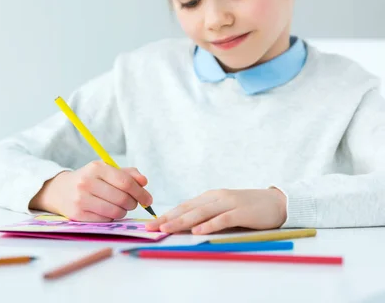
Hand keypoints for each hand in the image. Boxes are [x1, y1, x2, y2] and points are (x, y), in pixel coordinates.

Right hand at [29, 161, 152, 221]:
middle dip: (133, 203)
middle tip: (132, 203)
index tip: (148, 199)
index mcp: (96, 168)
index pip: (125, 182)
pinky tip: (106, 211)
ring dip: (123, 212)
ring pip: (116, 212)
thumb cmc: (89, 179)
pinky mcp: (77, 215)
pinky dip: (111, 217)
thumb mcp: (106, 170)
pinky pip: (105, 220)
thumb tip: (144, 182)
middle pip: (123, 199)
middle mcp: (87, 182)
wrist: (60, 190)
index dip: (140, 192)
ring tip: (119, 207)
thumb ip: (127, 174)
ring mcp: (81, 199)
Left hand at [145, 188, 286, 234]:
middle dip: (167, 218)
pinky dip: (209, 225)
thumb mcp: (223, 208)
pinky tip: (197, 231)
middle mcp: (216, 197)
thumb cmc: (248, 208)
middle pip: (188, 209)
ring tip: (167, 229)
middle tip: (151, 227)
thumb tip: (184, 225)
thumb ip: (207, 214)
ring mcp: (228, 203)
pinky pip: (222, 219)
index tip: (150, 224)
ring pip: (201, 213)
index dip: (166, 214)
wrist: (277, 202)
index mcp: (209, 197)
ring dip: (182, 222)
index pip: (184, 206)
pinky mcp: (241, 212)